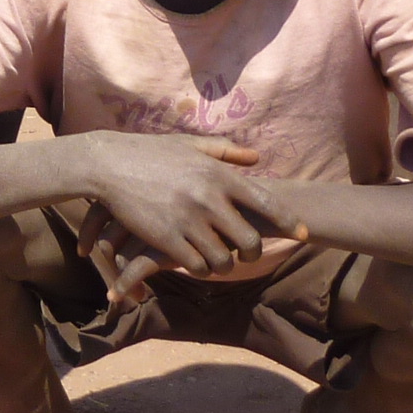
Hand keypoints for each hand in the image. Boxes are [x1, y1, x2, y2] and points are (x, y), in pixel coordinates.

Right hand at [83, 133, 275, 289]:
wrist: (109, 165)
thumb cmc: (151, 152)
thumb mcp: (190, 144)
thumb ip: (226, 151)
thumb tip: (257, 158)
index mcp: (218, 174)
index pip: (266, 202)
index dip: (289, 221)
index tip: (304, 235)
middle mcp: (209, 199)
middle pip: (249, 241)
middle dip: (252, 253)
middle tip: (246, 255)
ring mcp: (188, 221)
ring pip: (223, 260)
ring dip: (223, 265)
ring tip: (218, 259)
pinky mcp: (167, 240)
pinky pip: (197, 267)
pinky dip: (200, 268)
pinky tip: (194, 261)